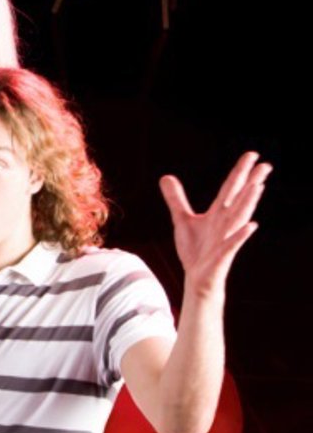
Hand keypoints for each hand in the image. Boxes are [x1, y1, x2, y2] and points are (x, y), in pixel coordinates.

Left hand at [161, 151, 269, 299]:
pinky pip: (233, 243)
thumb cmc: (196, 250)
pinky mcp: (223, 255)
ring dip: (249, 203)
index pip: (230, 189)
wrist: (197, 278)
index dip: (240, 172)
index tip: (252, 155)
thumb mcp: (182, 220)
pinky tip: (251, 225)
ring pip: (239, 217)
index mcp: (218, 214)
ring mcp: (225, 238)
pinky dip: (241, 234)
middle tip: (266, 165)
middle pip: (240, 199)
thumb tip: (166, 177)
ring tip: (258, 186)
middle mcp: (225, 223)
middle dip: (252, 182)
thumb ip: (176, 199)